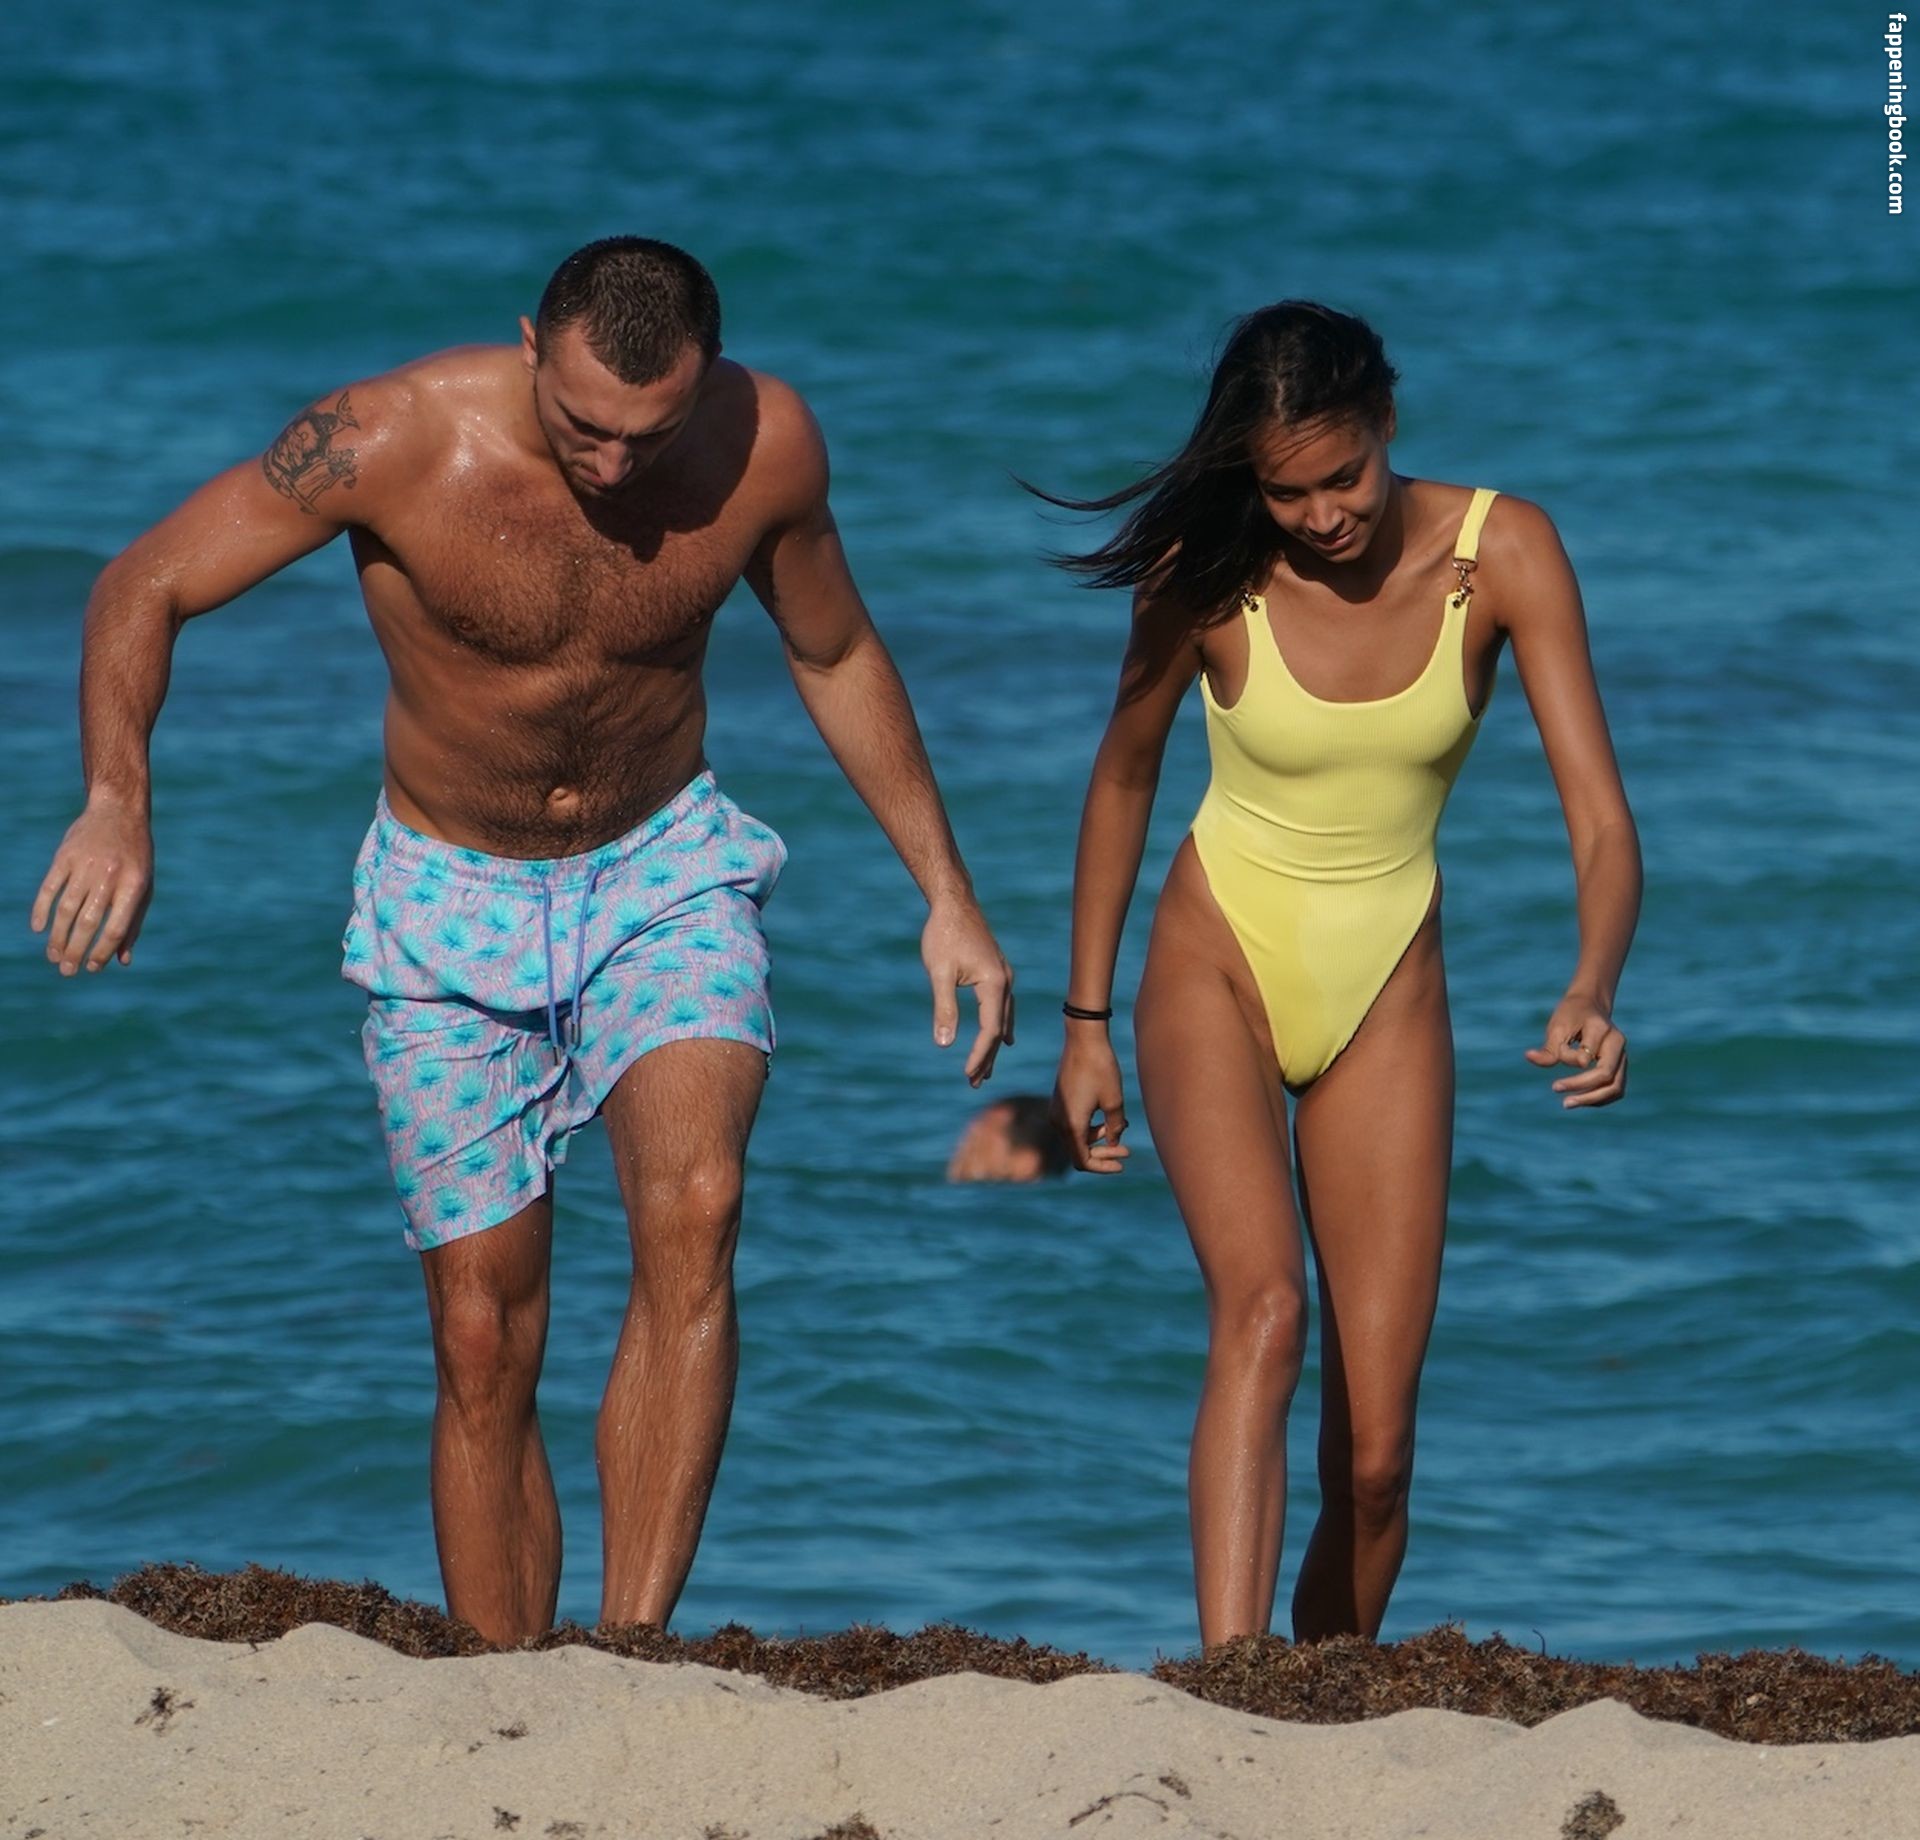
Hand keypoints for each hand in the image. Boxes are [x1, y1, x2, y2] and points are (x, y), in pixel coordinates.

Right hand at [31, 800, 153, 975]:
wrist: (118, 811)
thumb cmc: (135, 856)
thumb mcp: (144, 886)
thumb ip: (134, 923)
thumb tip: (122, 960)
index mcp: (134, 885)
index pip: (116, 927)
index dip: (103, 951)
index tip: (92, 968)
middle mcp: (110, 876)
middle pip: (87, 922)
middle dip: (76, 951)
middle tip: (67, 971)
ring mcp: (86, 865)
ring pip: (66, 909)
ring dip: (58, 937)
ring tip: (54, 957)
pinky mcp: (64, 856)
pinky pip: (49, 888)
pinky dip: (41, 909)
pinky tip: (39, 928)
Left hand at [922, 895, 1013, 1086]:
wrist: (953, 901)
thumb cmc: (943, 934)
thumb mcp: (939, 973)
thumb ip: (944, 1008)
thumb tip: (944, 1044)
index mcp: (995, 984)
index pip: (990, 1030)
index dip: (979, 1055)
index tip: (966, 1075)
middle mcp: (1005, 982)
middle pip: (1000, 1029)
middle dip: (988, 1057)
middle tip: (975, 1084)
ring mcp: (1004, 976)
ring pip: (1003, 1019)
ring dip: (994, 1046)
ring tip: (986, 1071)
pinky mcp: (997, 972)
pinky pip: (1003, 1007)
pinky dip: (1000, 1026)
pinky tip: (1003, 1038)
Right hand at [1052, 1028, 1130, 1172]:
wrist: (1084, 1038)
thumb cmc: (1101, 1068)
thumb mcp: (1114, 1101)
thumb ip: (1115, 1128)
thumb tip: (1114, 1143)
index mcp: (1071, 1124)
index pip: (1083, 1160)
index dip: (1102, 1167)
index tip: (1122, 1164)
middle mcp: (1058, 1120)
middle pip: (1079, 1151)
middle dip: (1103, 1153)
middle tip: (1127, 1151)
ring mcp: (1056, 1110)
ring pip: (1076, 1137)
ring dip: (1097, 1139)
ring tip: (1121, 1128)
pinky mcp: (1059, 1100)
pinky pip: (1073, 1124)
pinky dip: (1090, 1127)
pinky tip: (1108, 1119)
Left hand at [1524, 992, 1626, 1108]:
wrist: (1590, 1005)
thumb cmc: (1571, 1014)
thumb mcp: (1557, 1026)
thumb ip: (1549, 1047)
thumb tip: (1529, 1057)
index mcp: (1602, 1029)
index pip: (1587, 1057)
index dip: (1568, 1061)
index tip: (1554, 1056)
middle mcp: (1617, 1044)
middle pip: (1607, 1076)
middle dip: (1583, 1091)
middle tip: (1558, 1094)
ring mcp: (1622, 1056)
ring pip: (1615, 1087)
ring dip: (1592, 1100)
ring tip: (1568, 1103)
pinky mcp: (1620, 1066)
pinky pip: (1615, 1089)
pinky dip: (1598, 1098)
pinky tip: (1579, 1099)